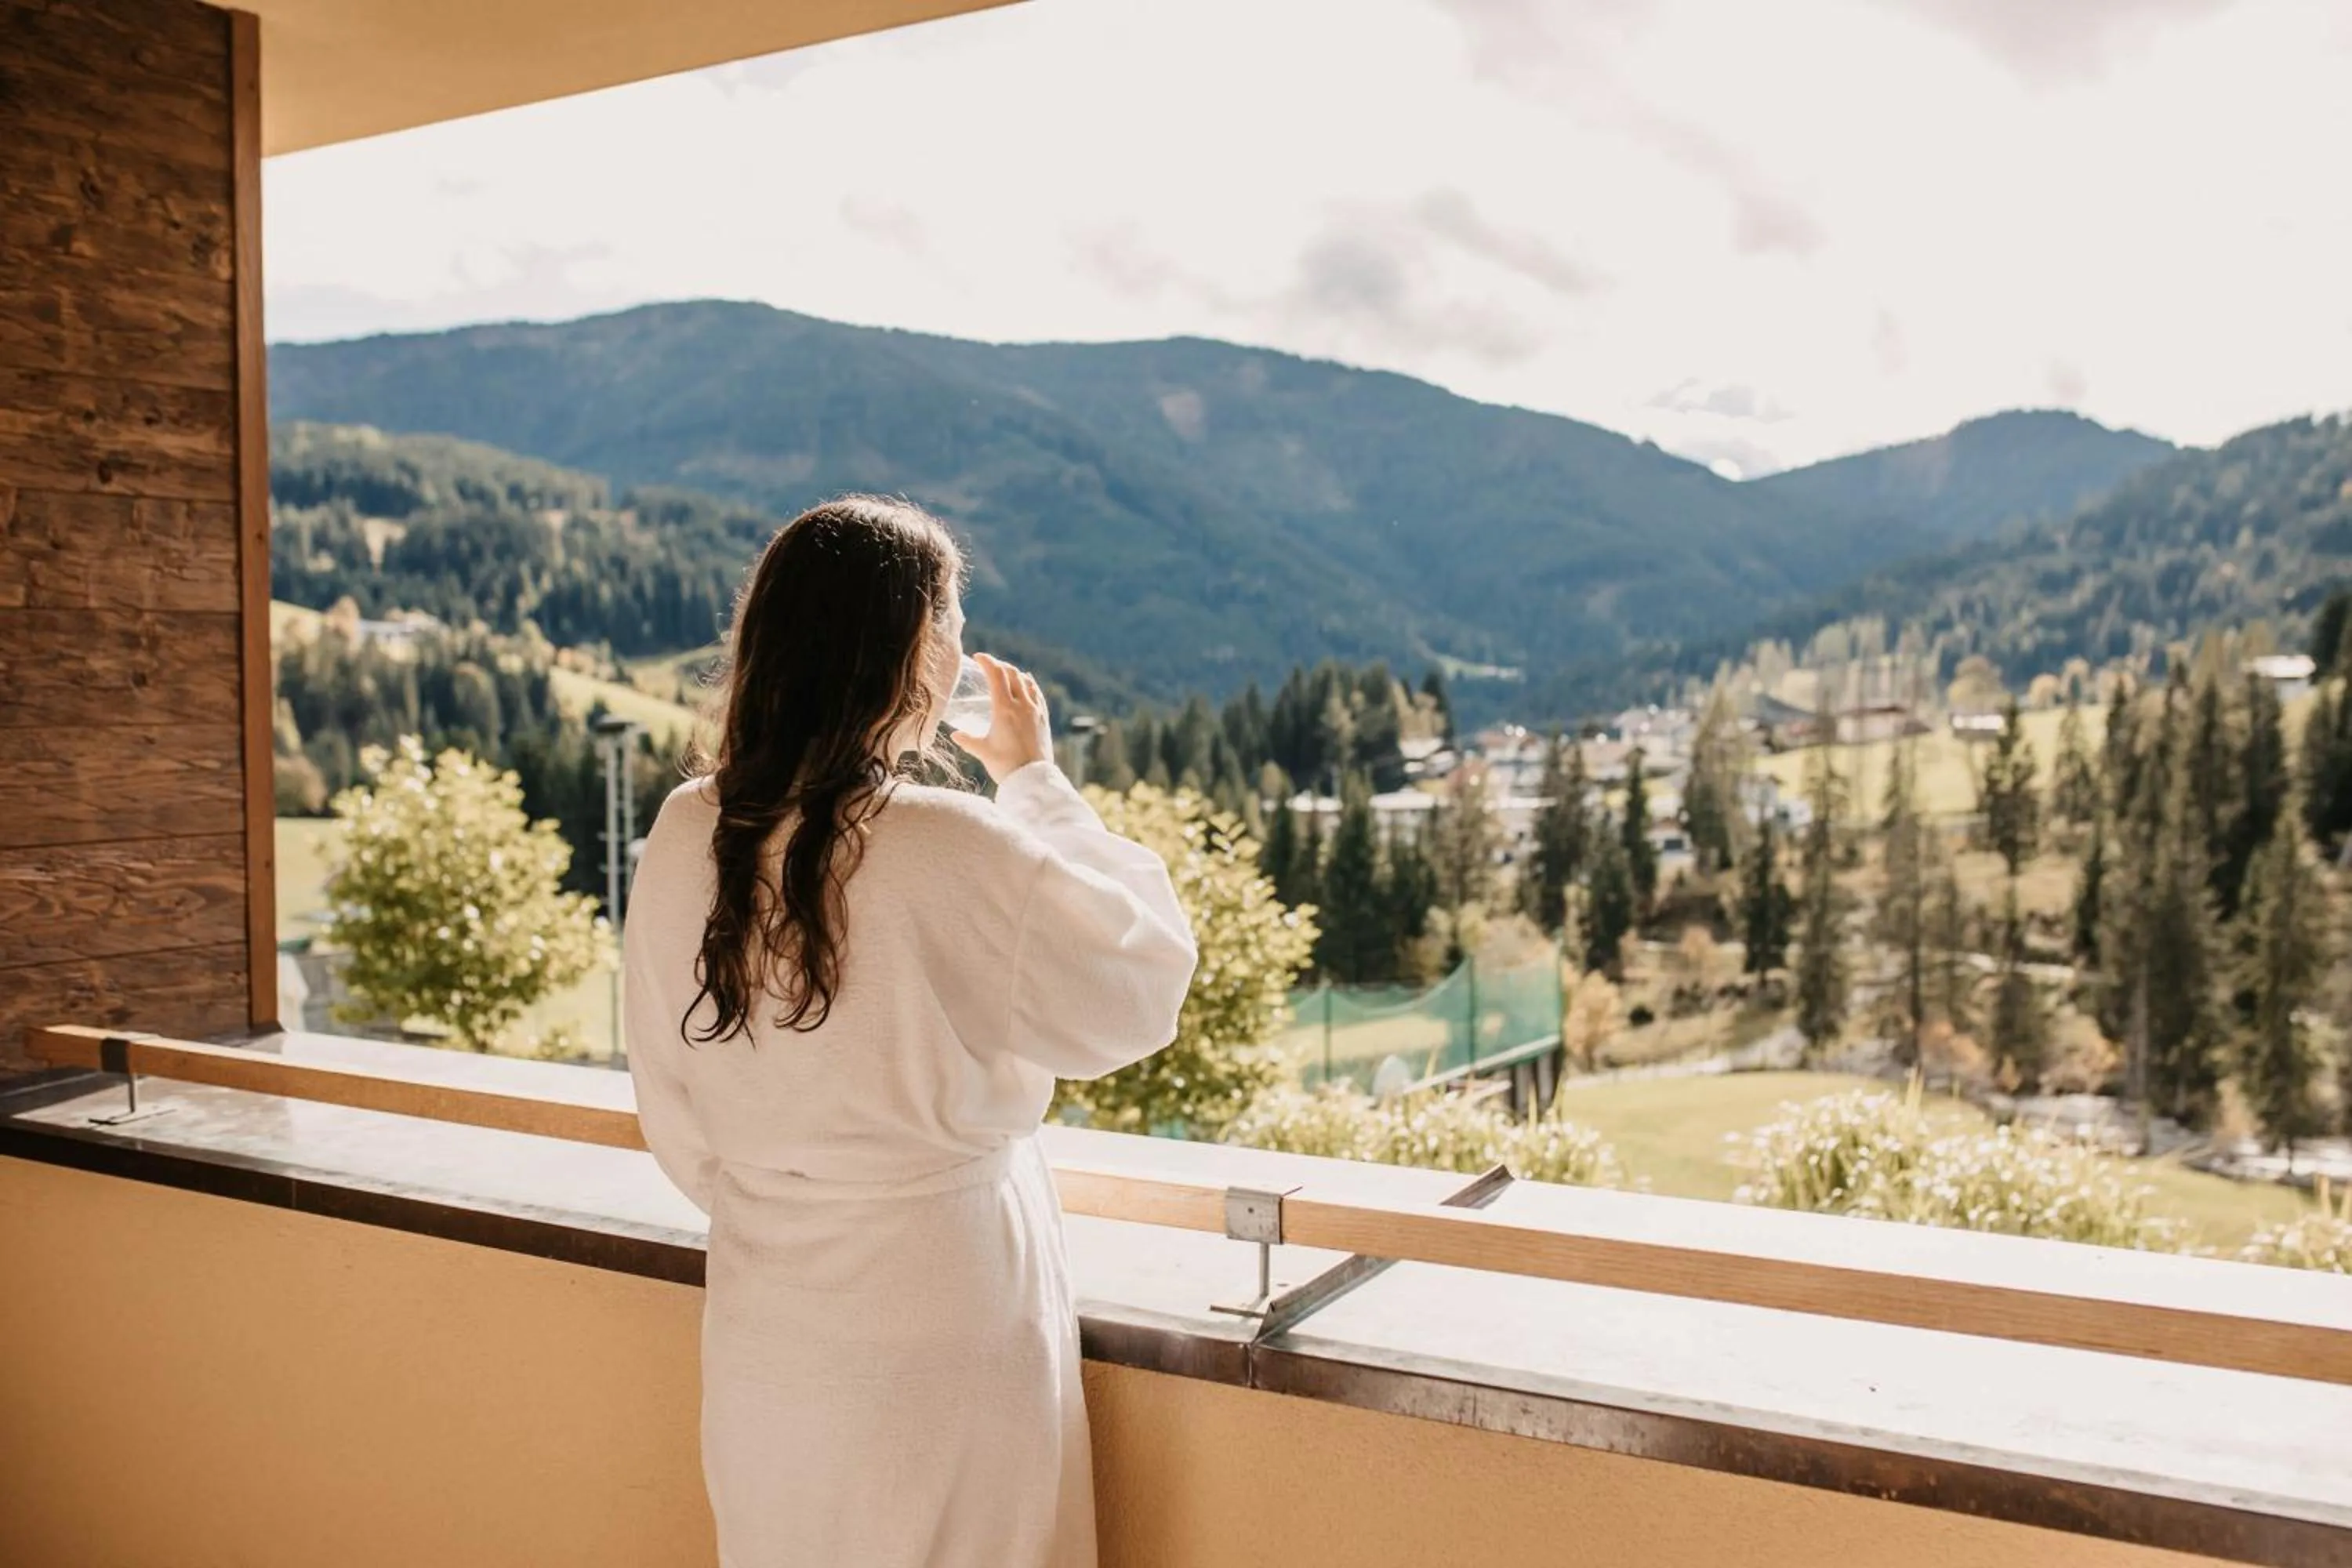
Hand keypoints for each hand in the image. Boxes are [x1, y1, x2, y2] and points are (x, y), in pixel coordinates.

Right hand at [949, 653, 1053, 783]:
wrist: (1033, 778)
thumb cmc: (1005, 765)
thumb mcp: (982, 751)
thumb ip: (967, 740)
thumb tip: (955, 735)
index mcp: (1004, 708)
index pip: (996, 675)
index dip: (987, 661)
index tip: (978, 657)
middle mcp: (1022, 705)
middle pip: (1012, 673)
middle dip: (999, 665)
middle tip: (989, 665)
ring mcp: (1036, 710)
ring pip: (1026, 681)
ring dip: (1014, 673)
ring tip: (1006, 672)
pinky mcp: (1044, 718)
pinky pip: (1037, 693)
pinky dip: (1029, 684)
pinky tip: (1027, 683)